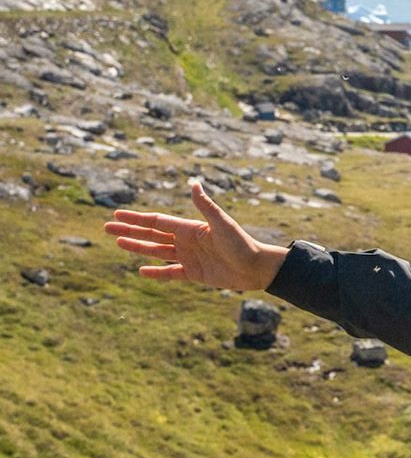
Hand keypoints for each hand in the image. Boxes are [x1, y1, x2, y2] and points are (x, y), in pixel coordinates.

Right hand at [104, 178, 288, 289]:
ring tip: (118, 243)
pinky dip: (156, 272)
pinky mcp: (194, 273)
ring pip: (157, 251)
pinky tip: (140, 270)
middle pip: (151, 235)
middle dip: (129, 231)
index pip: (157, 221)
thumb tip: (193, 183)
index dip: (136, 218)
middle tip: (106, 228)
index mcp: (190, 228)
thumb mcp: (222, 224)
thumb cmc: (242, 244)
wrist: (257, 268)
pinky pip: (170, 272)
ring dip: (137, 248)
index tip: (117, 214)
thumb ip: (205, 206)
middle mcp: (186, 241)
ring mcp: (189, 257)